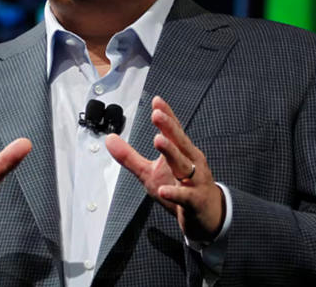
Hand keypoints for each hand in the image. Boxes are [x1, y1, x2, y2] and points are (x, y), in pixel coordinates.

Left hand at [106, 96, 223, 242]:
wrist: (206, 215)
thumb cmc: (180, 188)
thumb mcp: (149, 173)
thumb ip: (129, 156)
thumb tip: (109, 139)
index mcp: (181, 152)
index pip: (174, 131)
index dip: (167, 116)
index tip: (157, 101)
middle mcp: (190, 162)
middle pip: (180, 142)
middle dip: (169, 128)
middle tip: (157, 115)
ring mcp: (195, 181)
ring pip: (183, 164)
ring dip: (172, 152)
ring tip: (158, 140)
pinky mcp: (195, 200)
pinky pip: (184, 196)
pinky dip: (175, 193)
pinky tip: (163, 190)